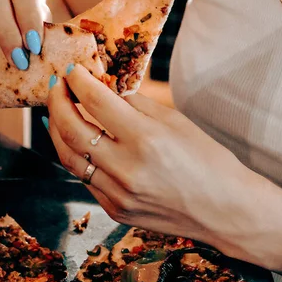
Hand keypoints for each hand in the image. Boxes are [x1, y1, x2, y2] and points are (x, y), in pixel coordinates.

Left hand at [46, 64, 252, 250]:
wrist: (225, 211)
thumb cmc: (207, 160)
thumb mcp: (175, 121)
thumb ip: (134, 104)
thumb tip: (101, 87)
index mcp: (146, 139)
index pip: (95, 101)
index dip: (77, 81)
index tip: (70, 70)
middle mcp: (126, 169)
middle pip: (71, 130)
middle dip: (57, 103)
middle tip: (56, 88)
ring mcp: (117, 194)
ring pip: (69, 158)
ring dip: (57, 131)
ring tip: (57, 112)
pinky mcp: (115, 210)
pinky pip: (85, 178)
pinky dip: (77, 156)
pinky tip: (77, 142)